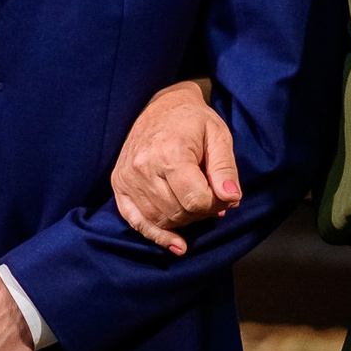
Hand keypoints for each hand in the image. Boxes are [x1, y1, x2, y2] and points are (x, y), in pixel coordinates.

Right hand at [111, 78, 238, 255]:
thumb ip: (225, 169)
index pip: (196, 201)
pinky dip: (155, 235)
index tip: (224, 195)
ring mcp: (127, 177)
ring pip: (160, 219)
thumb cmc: (194, 120)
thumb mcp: (219, 136)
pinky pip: (135, 220)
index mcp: (170, 153)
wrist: (162, 106)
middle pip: (178, 212)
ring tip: (194, 204)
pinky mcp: (119, 184)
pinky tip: (175, 244)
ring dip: (183, 221)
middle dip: (201, 212)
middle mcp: (143, 167)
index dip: (217, 204)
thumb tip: (231, 198)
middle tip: (212, 198)